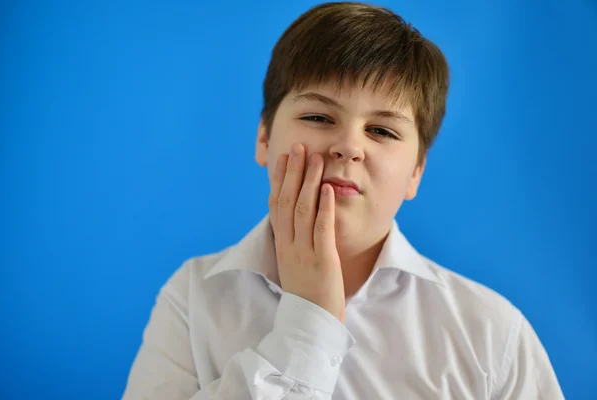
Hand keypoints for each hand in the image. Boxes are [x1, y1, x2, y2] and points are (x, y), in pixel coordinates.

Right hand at [268, 142, 345, 322]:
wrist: (310, 324)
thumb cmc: (306, 294)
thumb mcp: (294, 264)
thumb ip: (295, 241)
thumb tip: (297, 219)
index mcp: (282, 244)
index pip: (276, 205)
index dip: (280, 180)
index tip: (284, 158)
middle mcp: (289, 245)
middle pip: (287, 202)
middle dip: (293, 173)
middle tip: (299, 147)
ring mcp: (304, 252)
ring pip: (303, 211)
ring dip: (308, 183)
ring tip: (315, 159)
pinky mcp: (322, 261)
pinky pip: (321, 230)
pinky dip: (324, 208)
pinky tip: (328, 190)